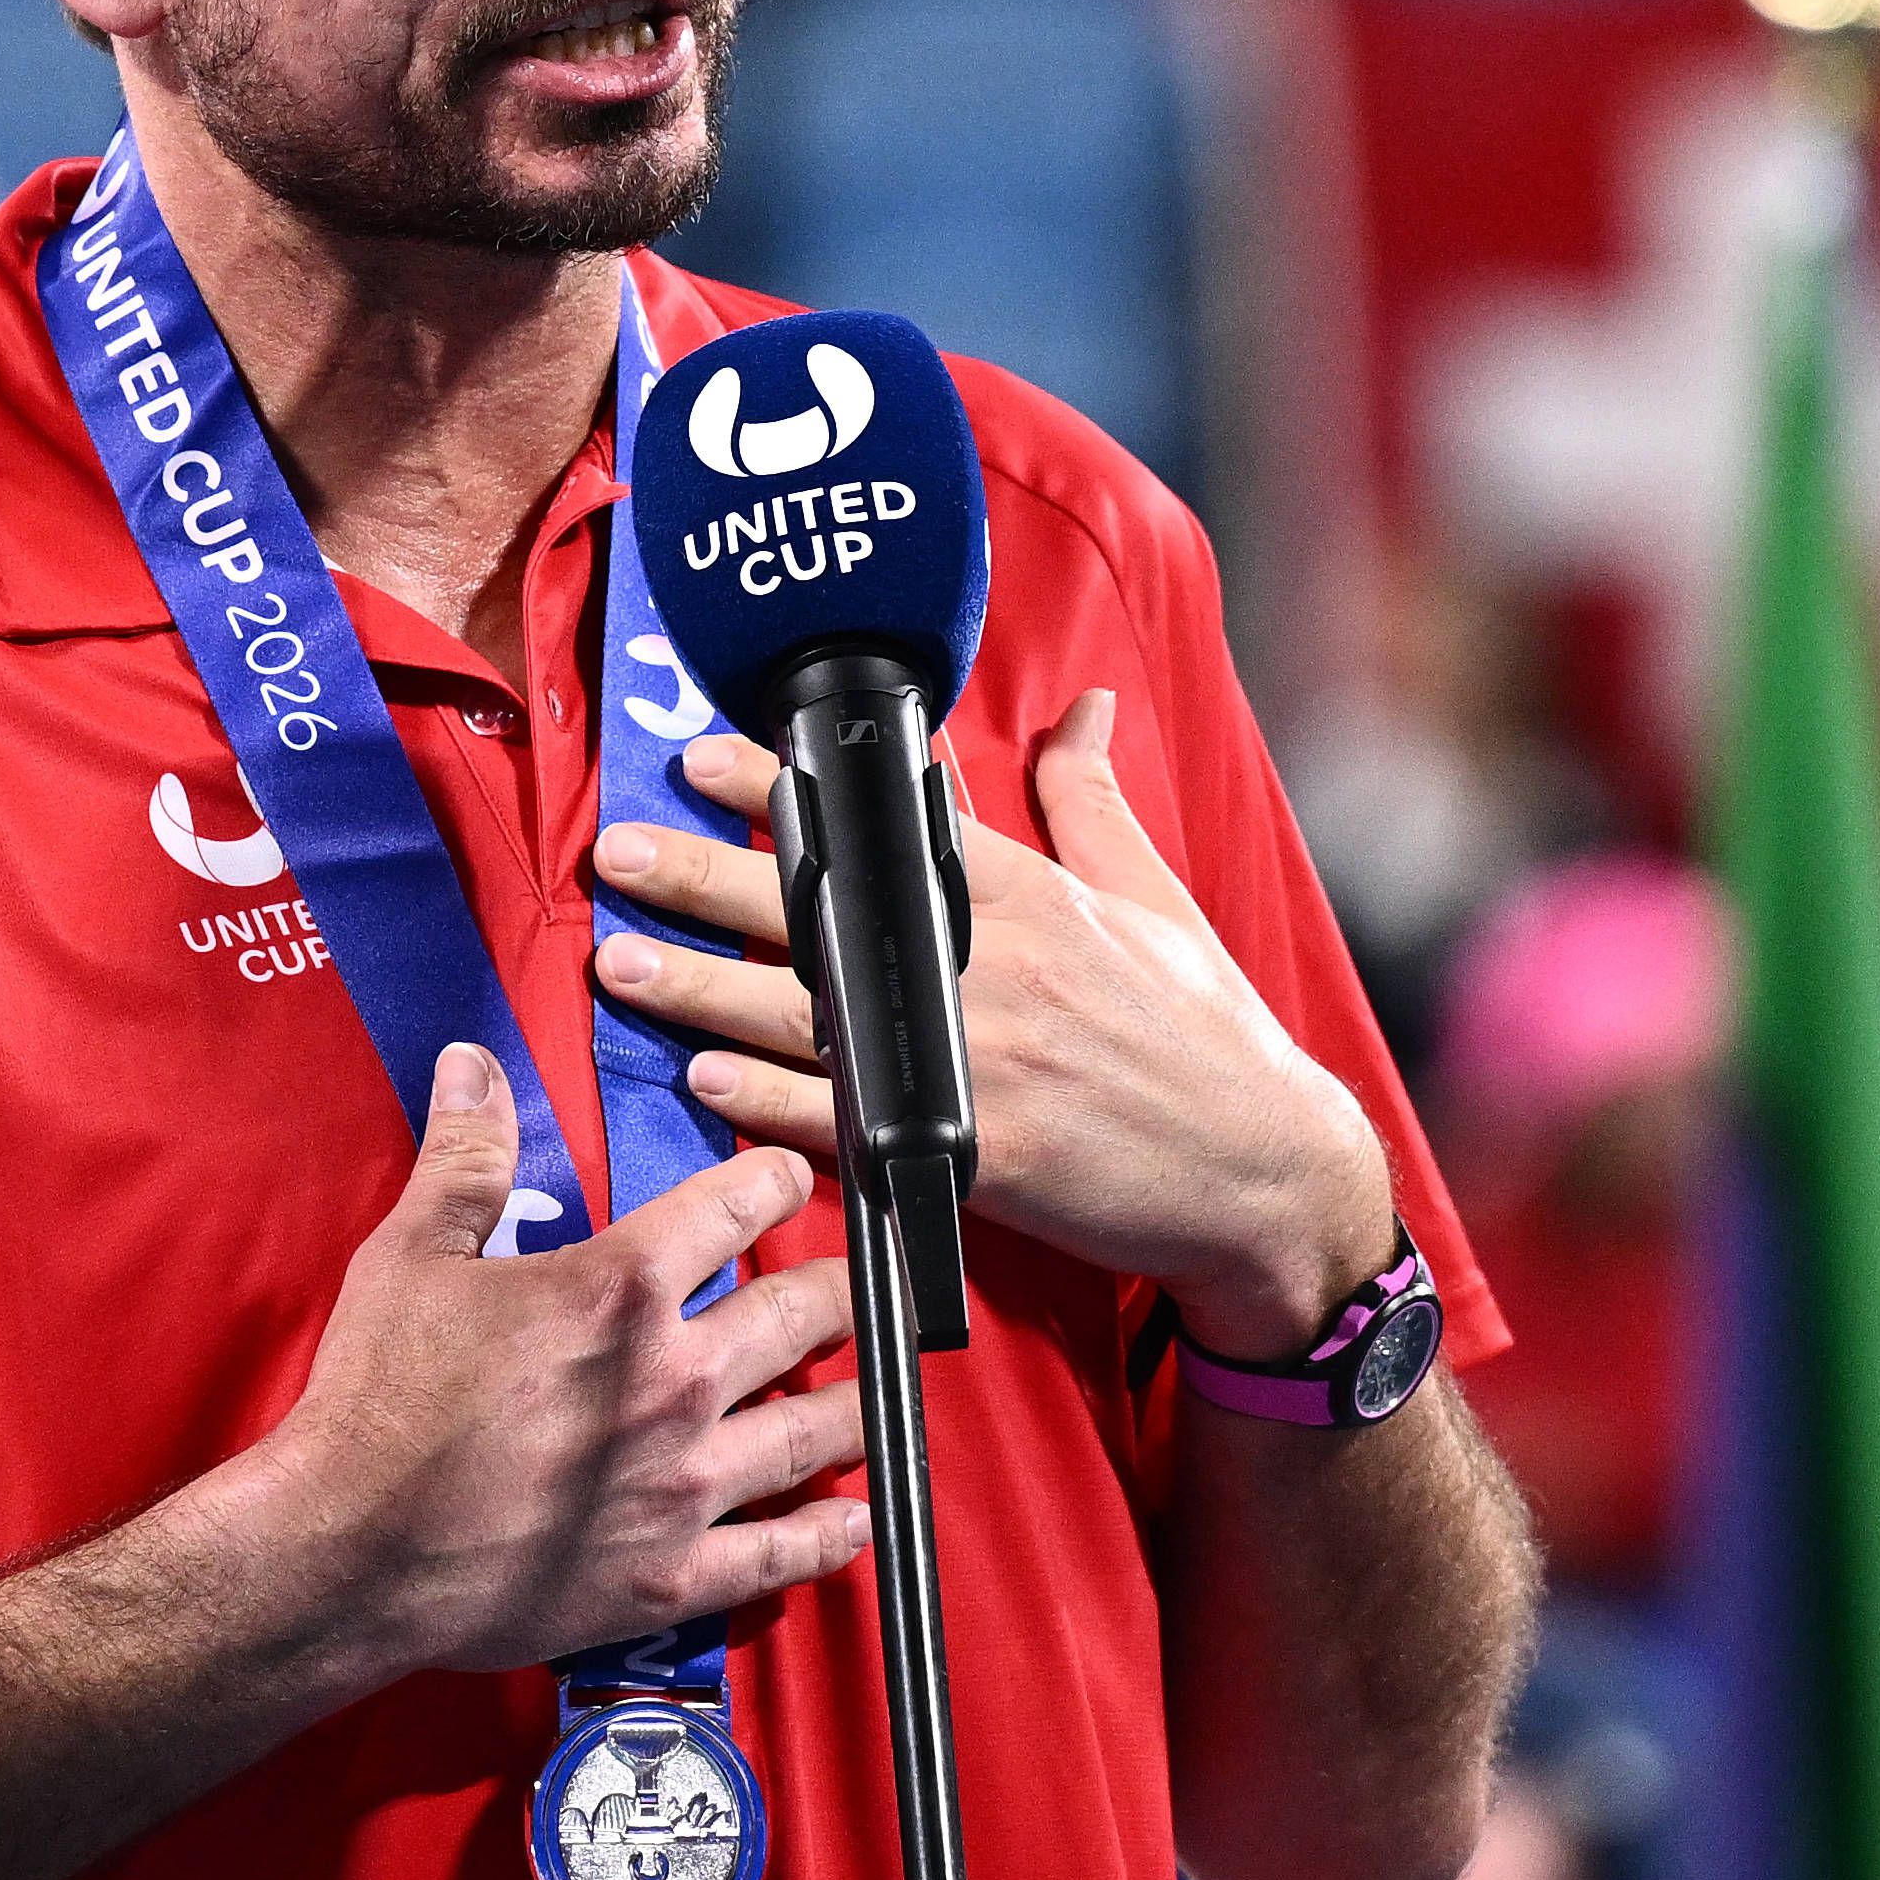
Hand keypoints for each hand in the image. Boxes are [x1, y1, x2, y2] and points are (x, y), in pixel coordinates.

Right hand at [256, 1044, 869, 1679]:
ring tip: (878, 1392)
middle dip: (844, 1294)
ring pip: (814, 1431)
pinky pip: (780, 1552)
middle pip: (802, 1316)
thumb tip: (474, 1064)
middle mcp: (674, 1379)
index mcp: (619, 1289)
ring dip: (855, 1407)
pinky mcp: (672, 1575)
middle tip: (861, 1288)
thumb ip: (465, 1157)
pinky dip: (828, 1535)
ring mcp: (683, 1483)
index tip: (788, 1178)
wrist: (351, 1550)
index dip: (772, 1182)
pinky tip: (853, 1519)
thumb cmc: (377, 1401)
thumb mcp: (411, 1256)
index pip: (734, 1208)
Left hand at [588, 688, 1399, 1362]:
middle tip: (617, 849)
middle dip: (704, 876)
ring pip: (809, 1016)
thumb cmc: (1206, 1032)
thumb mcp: (1154, 897)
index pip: (884, 822)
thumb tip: (1083, 705)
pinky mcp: (976, 1154)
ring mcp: (977, 1062)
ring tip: (620, 960)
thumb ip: (1090, 800)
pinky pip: (849, 1121)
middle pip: (819, 911)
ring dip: (703, 989)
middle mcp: (988, 966)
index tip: (701, 758)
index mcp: (1027, 897)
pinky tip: (704, 1080)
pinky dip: (772, 1104)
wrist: (1263, 1174)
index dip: (786, 787)